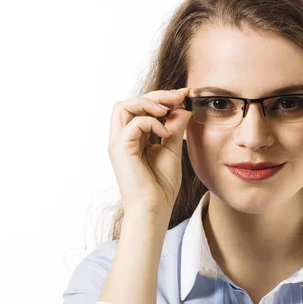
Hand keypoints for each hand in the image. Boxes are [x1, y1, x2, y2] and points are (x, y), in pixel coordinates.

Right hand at [108, 87, 192, 216]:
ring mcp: (118, 143)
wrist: (155, 209)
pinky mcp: (120, 149)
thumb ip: (175, 129)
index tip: (184, 95)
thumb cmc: (161, 186)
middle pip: (130, 102)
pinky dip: (151, 122)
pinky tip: (165, 134)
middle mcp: (122, 138)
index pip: (140, 108)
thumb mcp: (172, 150)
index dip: (161, 98)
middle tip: (179, 96)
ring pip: (123, 106)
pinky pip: (132, 123)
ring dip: (148, 103)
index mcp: (133, 139)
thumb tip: (183, 108)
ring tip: (168, 110)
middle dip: (156, 95)